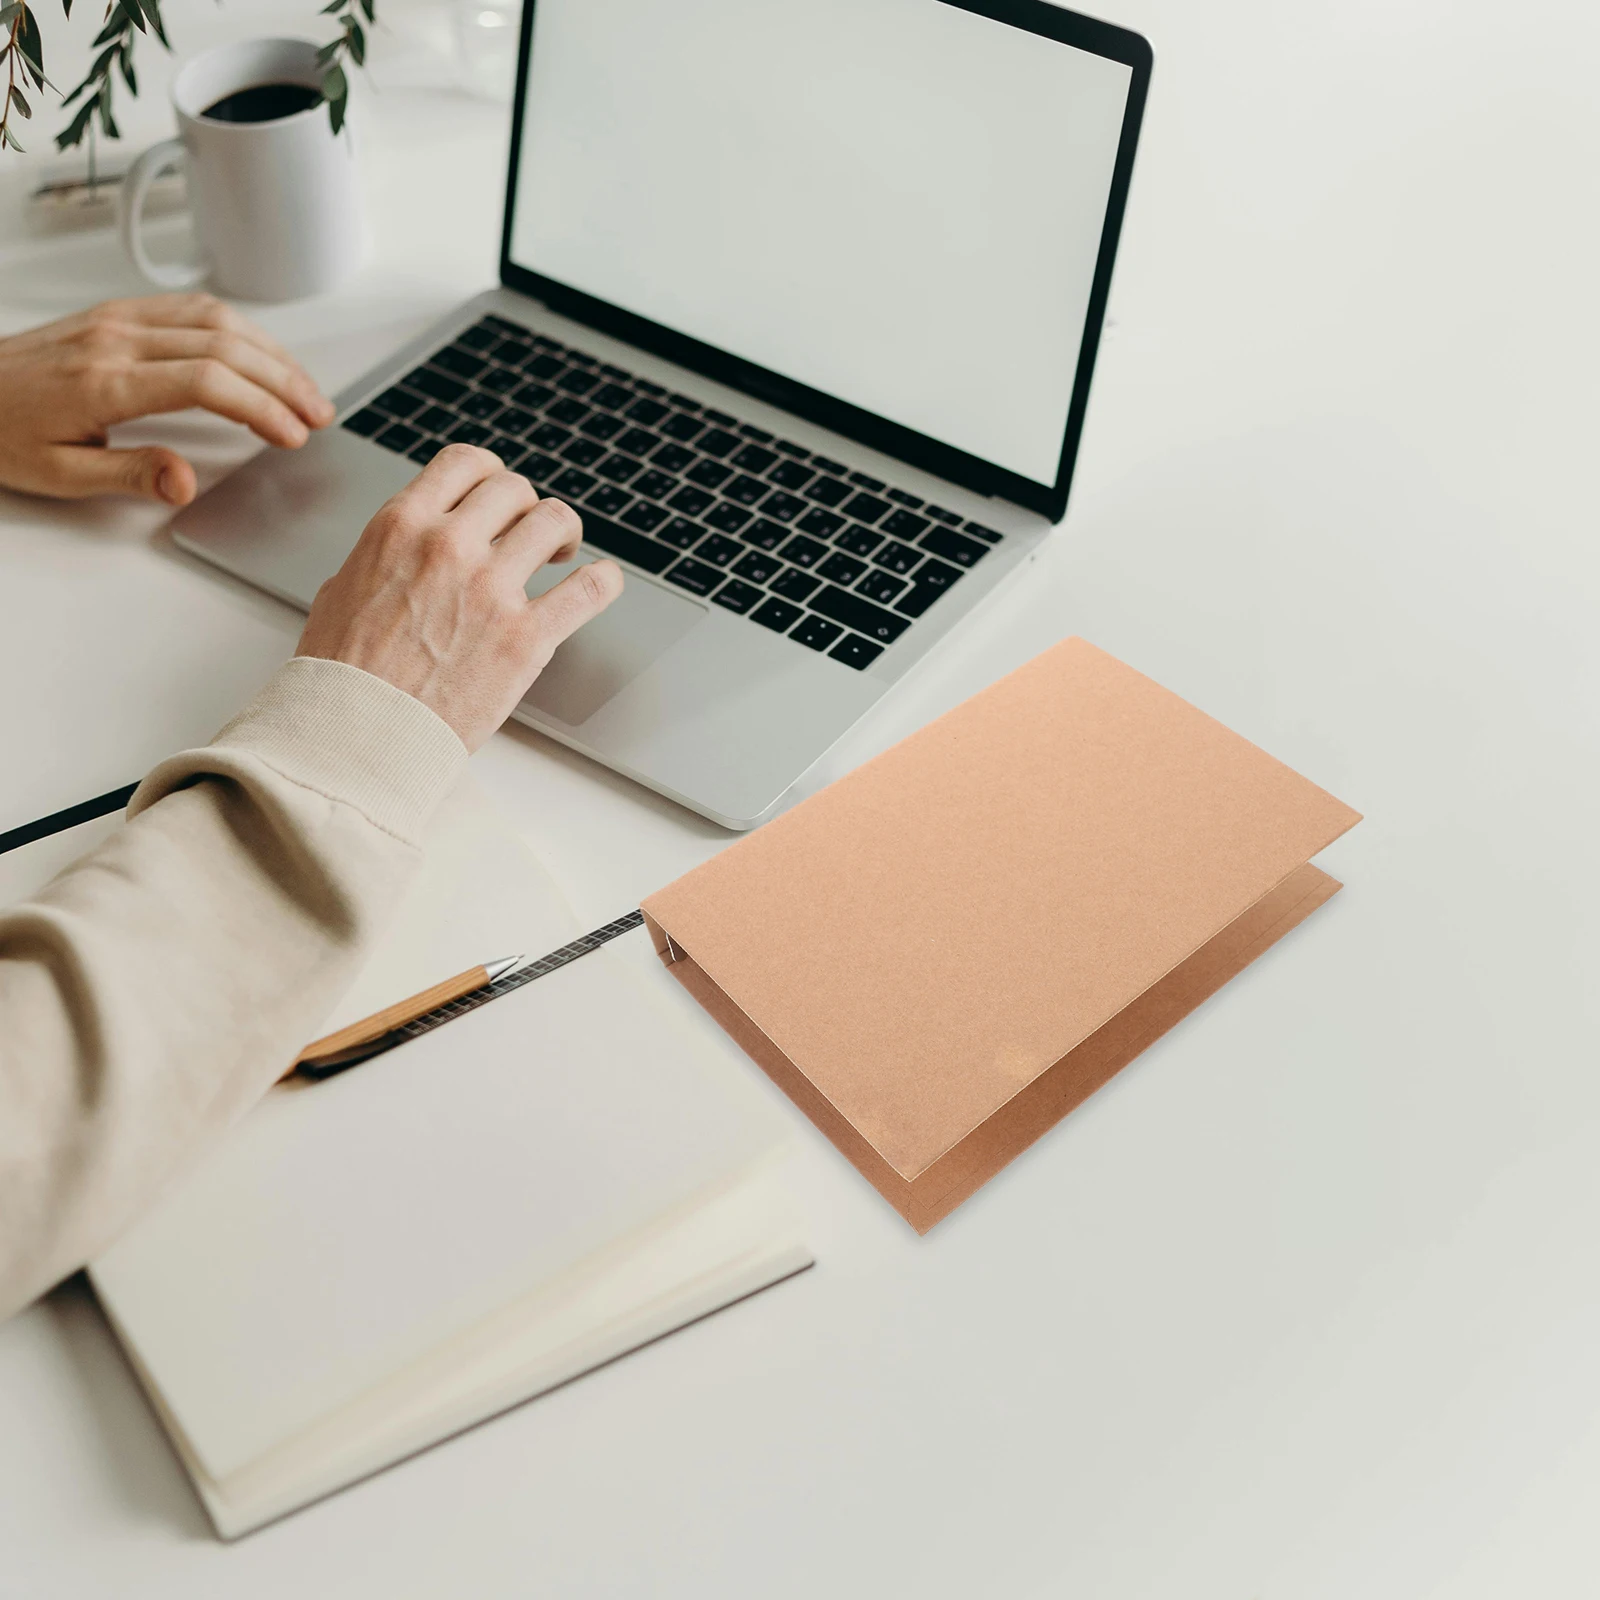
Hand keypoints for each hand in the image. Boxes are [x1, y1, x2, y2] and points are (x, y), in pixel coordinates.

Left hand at [0, 293, 333, 505]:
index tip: (292, 436)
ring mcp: (118, 319)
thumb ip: (130, 474)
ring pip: (216, 319)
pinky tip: (261, 354)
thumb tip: (186, 481)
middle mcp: (117, 339)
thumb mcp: (59, 474)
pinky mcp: (117, 313)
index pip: (207, 381)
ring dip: (270, 352)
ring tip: (304, 387)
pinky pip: (192, 308)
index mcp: (106, 381)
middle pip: (225, 345)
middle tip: (318, 414)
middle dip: (283, 380)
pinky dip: (240, 330)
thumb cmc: (2, 433)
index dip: (261, 408)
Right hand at [295, 445, 623, 749]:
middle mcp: (450, 546)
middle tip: (528, 533)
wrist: (357, 733)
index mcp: (402, 526)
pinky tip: (602, 581)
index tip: (500, 496)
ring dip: (563, 533)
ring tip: (561, 554)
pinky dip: (603, 580)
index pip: (465, 463)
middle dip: (526, 508)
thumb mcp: (344, 587)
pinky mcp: (525, 639)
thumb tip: (408, 549)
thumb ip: (387, 555)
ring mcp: (491, 590)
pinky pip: (589, 589)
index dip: (491, 475)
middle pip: (516, 489)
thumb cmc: (342, 673)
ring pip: (555, 522)